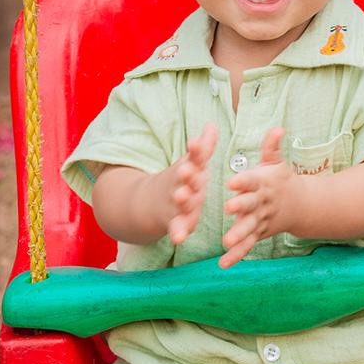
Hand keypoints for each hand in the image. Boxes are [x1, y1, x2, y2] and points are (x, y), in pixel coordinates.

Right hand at [167, 123, 217, 244]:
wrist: (152, 202)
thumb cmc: (184, 179)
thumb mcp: (194, 163)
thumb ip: (204, 147)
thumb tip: (212, 125)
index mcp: (191, 169)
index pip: (194, 157)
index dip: (196, 150)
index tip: (195, 142)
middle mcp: (182, 184)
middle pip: (185, 179)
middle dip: (186, 175)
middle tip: (186, 170)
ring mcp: (177, 203)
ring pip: (180, 201)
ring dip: (182, 200)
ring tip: (182, 197)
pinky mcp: (175, 222)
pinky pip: (177, 227)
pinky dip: (177, 232)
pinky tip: (179, 238)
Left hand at [220, 128, 298, 268]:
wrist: (301, 205)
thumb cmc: (282, 180)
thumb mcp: (277, 162)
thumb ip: (272, 147)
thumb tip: (277, 128)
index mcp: (263, 183)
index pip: (252, 181)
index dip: (243, 181)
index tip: (232, 181)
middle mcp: (262, 203)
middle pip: (251, 205)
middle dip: (240, 206)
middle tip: (227, 207)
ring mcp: (261, 220)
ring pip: (249, 228)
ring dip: (239, 235)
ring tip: (226, 242)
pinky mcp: (259, 234)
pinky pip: (247, 246)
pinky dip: (236, 256)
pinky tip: (223, 264)